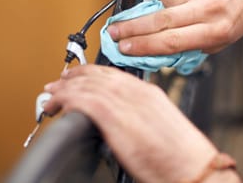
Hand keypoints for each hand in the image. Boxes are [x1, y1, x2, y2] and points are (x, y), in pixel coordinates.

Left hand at [43, 65, 217, 182]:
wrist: (192, 168)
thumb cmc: (180, 155)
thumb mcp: (159, 126)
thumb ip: (138, 116)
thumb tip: (119, 120)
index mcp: (148, 92)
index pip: (111, 74)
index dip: (89, 74)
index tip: (76, 78)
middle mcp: (135, 91)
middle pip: (96, 74)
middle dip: (73, 77)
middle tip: (58, 84)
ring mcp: (124, 101)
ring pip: (85, 84)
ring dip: (64, 89)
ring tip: (51, 96)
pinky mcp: (113, 116)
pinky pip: (81, 99)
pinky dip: (65, 99)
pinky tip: (57, 106)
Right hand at [107, 0, 242, 54]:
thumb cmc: (238, 9)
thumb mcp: (222, 38)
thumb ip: (192, 46)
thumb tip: (157, 51)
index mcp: (216, 30)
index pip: (171, 42)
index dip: (143, 46)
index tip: (125, 47)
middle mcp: (209, 7)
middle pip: (160, 21)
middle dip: (132, 28)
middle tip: (116, 31)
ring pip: (162, 1)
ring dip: (159, 6)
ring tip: (171, 7)